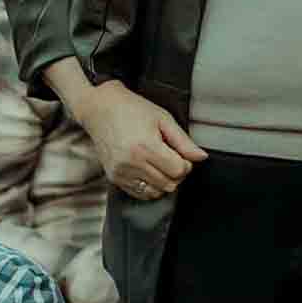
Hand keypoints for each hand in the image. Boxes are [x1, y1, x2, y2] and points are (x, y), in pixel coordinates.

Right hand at [74, 84, 203, 200]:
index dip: (186, 164)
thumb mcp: (163, 119)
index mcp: (145, 147)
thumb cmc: (131, 110)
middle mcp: (130, 163)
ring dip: (163, 181)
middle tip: (171, 158)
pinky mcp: (114, 178)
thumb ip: (184, 141)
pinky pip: (140, 193)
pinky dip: (149, 186)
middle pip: (169, 184)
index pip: (179, 171)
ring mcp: (120, 172)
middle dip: (176, 173)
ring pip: (155, 192)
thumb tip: (201, 157)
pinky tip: (148, 170)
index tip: (181, 155)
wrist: (100, 109)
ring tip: (159, 163)